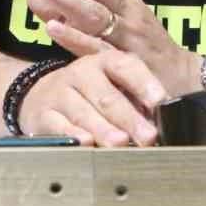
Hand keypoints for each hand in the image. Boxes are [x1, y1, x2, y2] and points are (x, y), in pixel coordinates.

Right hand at [16, 45, 165, 146]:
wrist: (42, 95)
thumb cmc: (90, 93)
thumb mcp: (113, 86)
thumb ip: (137, 101)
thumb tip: (162, 121)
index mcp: (105, 61)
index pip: (127, 68)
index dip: (145, 84)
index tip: (160, 101)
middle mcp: (82, 73)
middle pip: (108, 97)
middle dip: (129, 118)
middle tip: (147, 136)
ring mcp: (60, 92)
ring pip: (84, 113)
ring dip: (104, 129)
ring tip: (121, 143)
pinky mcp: (44, 114)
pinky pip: (59, 125)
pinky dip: (73, 135)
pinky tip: (86, 143)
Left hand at [24, 0, 200, 97]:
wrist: (184, 78)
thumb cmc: (142, 47)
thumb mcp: (111, 21)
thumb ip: (70, 9)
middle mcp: (124, 9)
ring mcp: (126, 35)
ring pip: (91, 11)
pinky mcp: (126, 63)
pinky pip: (97, 49)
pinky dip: (75, 38)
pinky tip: (52, 27)